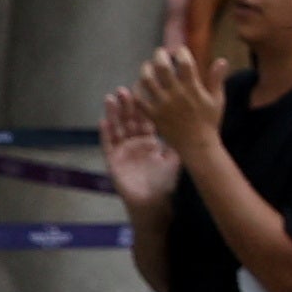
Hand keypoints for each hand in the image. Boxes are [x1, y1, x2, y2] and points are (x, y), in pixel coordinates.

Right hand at [98, 80, 181, 211]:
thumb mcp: (174, 158)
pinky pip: (108, 145)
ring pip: (117, 128)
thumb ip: (176, 141)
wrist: (154, 202)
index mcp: (149, 140)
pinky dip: (106, 134)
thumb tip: (188, 122)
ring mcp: (123, 150)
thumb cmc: (164, 182)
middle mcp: (135, 142)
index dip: (143, 106)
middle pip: (129, 119)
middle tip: (124, 89)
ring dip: (113, 113)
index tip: (143, 90)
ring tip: (111, 98)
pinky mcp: (113, 161)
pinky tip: (104, 121)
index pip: (145, 118)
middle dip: (127, 105)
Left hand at [134, 41, 223, 160]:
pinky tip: (140, 85)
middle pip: (162, 67)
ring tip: (148, 67)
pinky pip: (139, 98)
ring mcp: (162, 105)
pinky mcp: (153, 115)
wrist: (197, 146)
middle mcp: (176, 94)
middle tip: (160, 53)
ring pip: (147, 80)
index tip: (179, 50)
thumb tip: (222, 60)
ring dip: (145, 69)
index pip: (184, 62)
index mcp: (192, 89)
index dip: (180, 52)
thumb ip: (217, 79)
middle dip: (160, 55)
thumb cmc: (209, 122)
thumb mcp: (217, 100)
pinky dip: (137, 89)